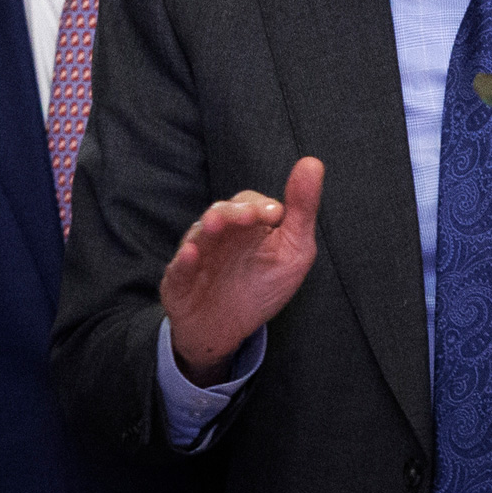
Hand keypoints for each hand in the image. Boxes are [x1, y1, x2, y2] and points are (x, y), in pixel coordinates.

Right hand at [163, 157, 322, 383]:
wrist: (227, 330)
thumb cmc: (262, 287)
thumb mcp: (294, 252)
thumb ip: (303, 211)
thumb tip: (312, 163)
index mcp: (247, 225)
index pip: (250, 203)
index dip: (260, 206)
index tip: (275, 215)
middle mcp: (219, 234)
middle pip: (223, 212)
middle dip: (234, 212)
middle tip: (246, 217)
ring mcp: (197, 255)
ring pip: (199, 235)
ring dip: (208, 228)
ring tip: (214, 225)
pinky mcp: (179, 280)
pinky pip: (178, 268)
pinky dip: (184, 262)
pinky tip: (191, 256)